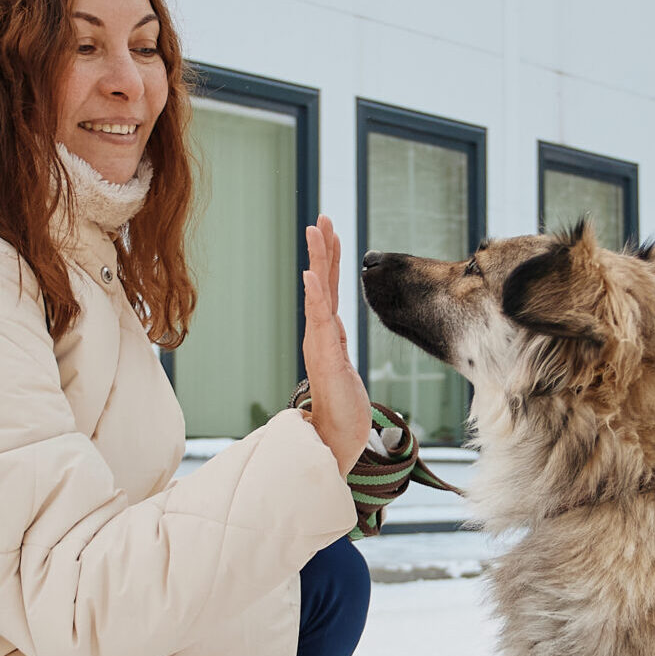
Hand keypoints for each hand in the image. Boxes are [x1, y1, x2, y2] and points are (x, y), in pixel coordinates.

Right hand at [300, 215, 369, 476]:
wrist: (336, 438)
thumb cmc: (342, 409)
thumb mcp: (343, 370)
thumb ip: (336, 350)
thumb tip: (334, 333)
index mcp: (325, 334)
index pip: (330, 289)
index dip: (329, 260)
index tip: (329, 231)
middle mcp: (320, 334)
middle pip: (323, 283)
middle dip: (323, 249)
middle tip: (321, 217)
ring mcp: (320, 344)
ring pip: (320, 294)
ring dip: (318, 261)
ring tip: (315, 231)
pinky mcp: (325, 356)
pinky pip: (318, 320)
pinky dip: (315, 295)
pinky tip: (311, 274)